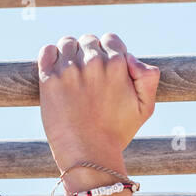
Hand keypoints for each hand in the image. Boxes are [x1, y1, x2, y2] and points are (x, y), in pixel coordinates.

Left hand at [36, 33, 159, 182]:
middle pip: (88, 40)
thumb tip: (131, 58)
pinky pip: (46, 51)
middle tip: (86, 78)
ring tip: (70, 76)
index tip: (103, 71)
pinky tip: (54, 72)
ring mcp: (69, 69)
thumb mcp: (145, 108)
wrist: (88, 155)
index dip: (107, 53)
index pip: (110, 40)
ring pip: (67, 43)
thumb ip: (149, 78)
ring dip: (69, 54)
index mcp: (118, 63)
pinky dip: (50, 57)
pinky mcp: (49, 79)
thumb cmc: (116, 134)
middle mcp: (94, 62)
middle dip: (88, 54)